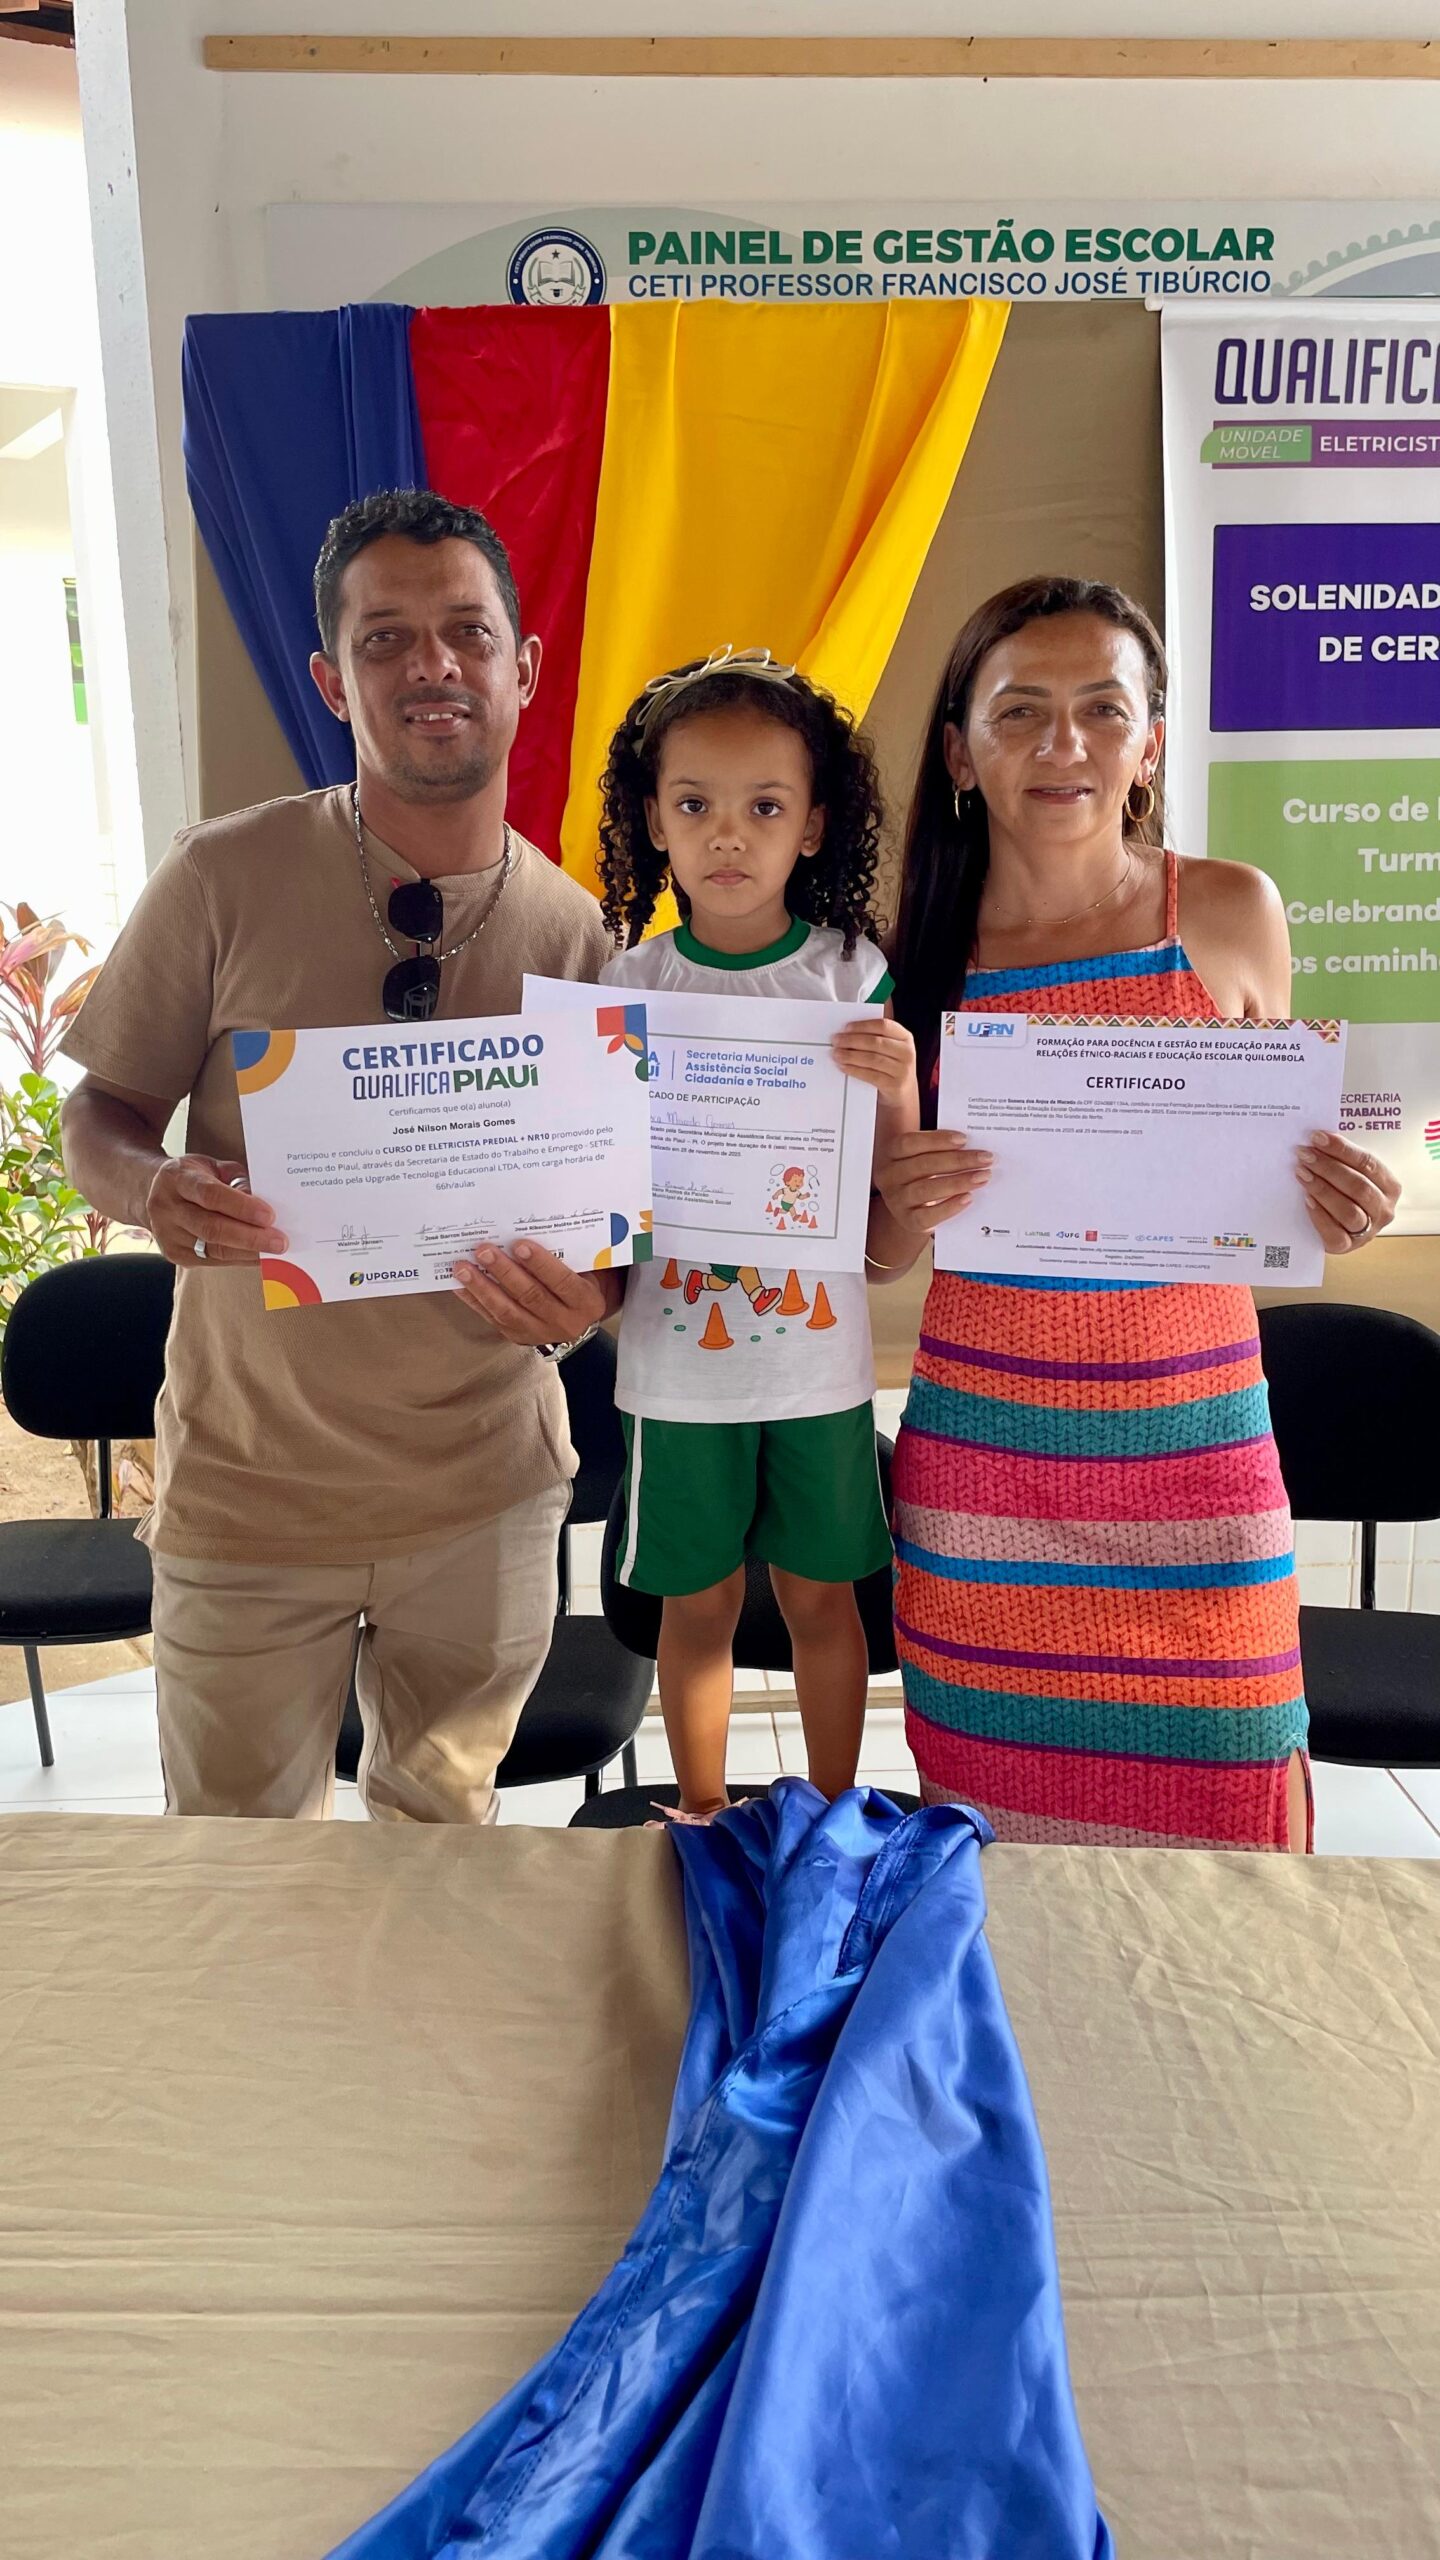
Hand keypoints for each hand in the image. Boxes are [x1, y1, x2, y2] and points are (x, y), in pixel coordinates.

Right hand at [145, 1155, 284, 1265]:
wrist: (153, 1192)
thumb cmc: (194, 1176)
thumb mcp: (213, 1166)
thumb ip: (237, 1181)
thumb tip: (266, 1204)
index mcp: (176, 1177)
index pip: (210, 1194)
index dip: (241, 1207)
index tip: (269, 1216)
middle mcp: (166, 1207)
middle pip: (211, 1227)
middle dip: (250, 1237)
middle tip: (280, 1242)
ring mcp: (167, 1234)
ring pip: (212, 1248)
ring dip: (248, 1252)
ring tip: (275, 1252)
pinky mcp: (174, 1254)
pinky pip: (212, 1260)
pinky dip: (239, 1259)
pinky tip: (258, 1257)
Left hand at [452, 1239, 616, 1343]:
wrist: (576, 1323)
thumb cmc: (578, 1285)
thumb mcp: (585, 1272)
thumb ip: (566, 1256)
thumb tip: (526, 1229)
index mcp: (586, 1302)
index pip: (562, 1282)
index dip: (540, 1264)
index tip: (519, 1244)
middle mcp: (564, 1321)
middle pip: (531, 1295)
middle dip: (504, 1272)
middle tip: (484, 1250)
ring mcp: (539, 1332)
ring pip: (507, 1310)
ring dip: (482, 1287)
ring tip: (463, 1268)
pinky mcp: (517, 1337)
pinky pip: (492, 1318)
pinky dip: (474, 1300)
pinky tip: (460, 1284)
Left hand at [832, 1018, 918, 1109]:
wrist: (903, 1092)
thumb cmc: (891, 1066)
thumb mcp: (889, 1048)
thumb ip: (874, 1037)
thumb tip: (848, 1031)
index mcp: (905, 1037)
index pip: (883, 1026)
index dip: (863, 1026)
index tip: (846, 1028)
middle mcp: (906, 1052)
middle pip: (876, 1042)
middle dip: (852, 1040)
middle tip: (836, 1041)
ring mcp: (902, 1069)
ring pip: (872, 1059)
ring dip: (850, 1055)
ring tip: (837, 1054)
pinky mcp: (894, 1085)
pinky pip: (871, 1075)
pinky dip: (855, 1070)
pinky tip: (844, 1066)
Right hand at [874, 1128, 992, 1238]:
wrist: (916, 1208)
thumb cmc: (924, 1176)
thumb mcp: (926, 1159)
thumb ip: (942, 1150)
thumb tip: (973, 1147)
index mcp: (892, 1155)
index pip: (909, 1143)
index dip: (937, 1140)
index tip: (964, 1139)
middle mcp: (889, 1177)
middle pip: (923, 1165)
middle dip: (958, 1160)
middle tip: (985, 1159)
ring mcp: (896, 1200)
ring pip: (926, 1189)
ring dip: (958, 1181)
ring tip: (982, 1177)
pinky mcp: (908, 1221)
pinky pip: (928, 1215)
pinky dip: (950, 1206)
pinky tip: (968, 1197)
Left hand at [1296, 1129, 1399, 1253]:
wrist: (1338, 1225)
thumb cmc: (1346, 1191)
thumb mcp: (1352, 1172)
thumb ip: (1341, 1159)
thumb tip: (1318, 1139)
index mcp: (1390, 1186)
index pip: (1368, 1163)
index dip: (1342, 1149)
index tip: (1318, 1138)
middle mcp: (1383, 1210)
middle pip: (1358, 1187)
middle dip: (1328, 1168)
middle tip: (1305, 1155)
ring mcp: (1368, 1231)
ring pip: (1348, 1211)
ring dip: (1322, 1189)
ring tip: (1302, 1173)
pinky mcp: (1347, 1247)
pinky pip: (1334, 1234)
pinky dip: (1319, 1215)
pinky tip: (1306, 1199)